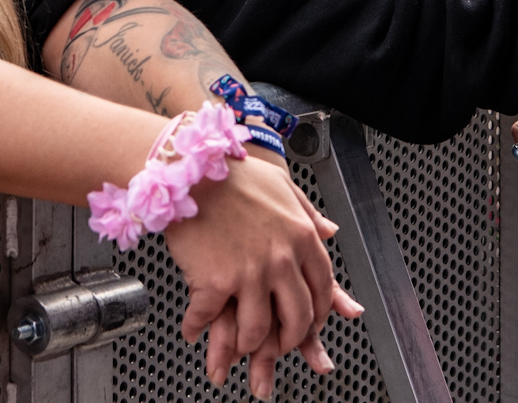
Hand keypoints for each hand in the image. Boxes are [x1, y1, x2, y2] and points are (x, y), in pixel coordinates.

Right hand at [163, 155, 361, 398]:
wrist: (188, 169)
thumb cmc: (231, 174)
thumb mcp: (282, 185)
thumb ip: (309, 212)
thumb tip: (330, 231)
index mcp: (301, 237)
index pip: (322, 289)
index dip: (316, 314)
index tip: (307, 325)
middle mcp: (281, 259)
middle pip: (296, 318)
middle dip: (286, 341)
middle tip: (274, 348)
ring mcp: (249, 273)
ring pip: (257, 330)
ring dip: (245, 345)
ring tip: (234, 345)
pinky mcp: (214, 282)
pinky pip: (207, 319)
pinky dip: (196, 329)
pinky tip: (191, 331)